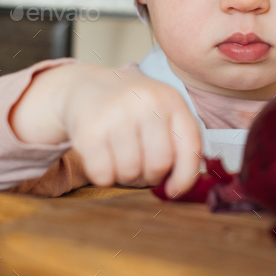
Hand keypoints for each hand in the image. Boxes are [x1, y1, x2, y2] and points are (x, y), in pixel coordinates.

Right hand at [9, 62, 202, 196]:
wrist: (86, 84)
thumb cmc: (131, 106)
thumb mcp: (161, 109)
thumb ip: (178, 141)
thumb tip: (180, 186)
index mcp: (170, 99)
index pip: (190, 146)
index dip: (186, 177)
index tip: (174, 190)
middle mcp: (146, 103)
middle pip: (159, 165)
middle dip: (150, 176)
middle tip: (140, 168)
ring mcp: (117, 115)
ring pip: (130, 173)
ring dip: (125, 177)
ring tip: (121, 159)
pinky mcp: (90, 131)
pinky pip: (103, 176)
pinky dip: (103, 177)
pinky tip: (102, 158)